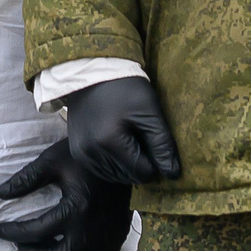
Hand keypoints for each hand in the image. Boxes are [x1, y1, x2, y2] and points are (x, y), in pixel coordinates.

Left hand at [0, 139, 134, 250]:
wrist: (123, 155)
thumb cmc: (85, 156)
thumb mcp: (52, 161)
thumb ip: (26, 179)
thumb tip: (2, 194)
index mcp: (75, 209)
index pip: (36, 232)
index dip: (13, 233)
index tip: (0, 230)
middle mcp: (92, 228)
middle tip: (21, 246)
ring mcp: (107, 236)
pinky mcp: (117, 236)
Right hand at [63, 77, 182, 186]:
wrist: (94, 72)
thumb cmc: (126, 88)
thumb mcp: (150, 112)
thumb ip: (162, 145)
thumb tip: (173, 175)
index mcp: (109, 142)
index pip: (143, 173)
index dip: (155, 162)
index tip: (154, 141)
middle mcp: (91, 153)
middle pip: (129, 177)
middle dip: (140, 162)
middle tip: (140, 135)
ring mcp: (81, 154)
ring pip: (116, 177)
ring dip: (127, 164)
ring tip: (128, 136)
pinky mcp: (77, 152)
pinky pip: (102, 170)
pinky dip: (114, 162)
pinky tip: (116, 142)